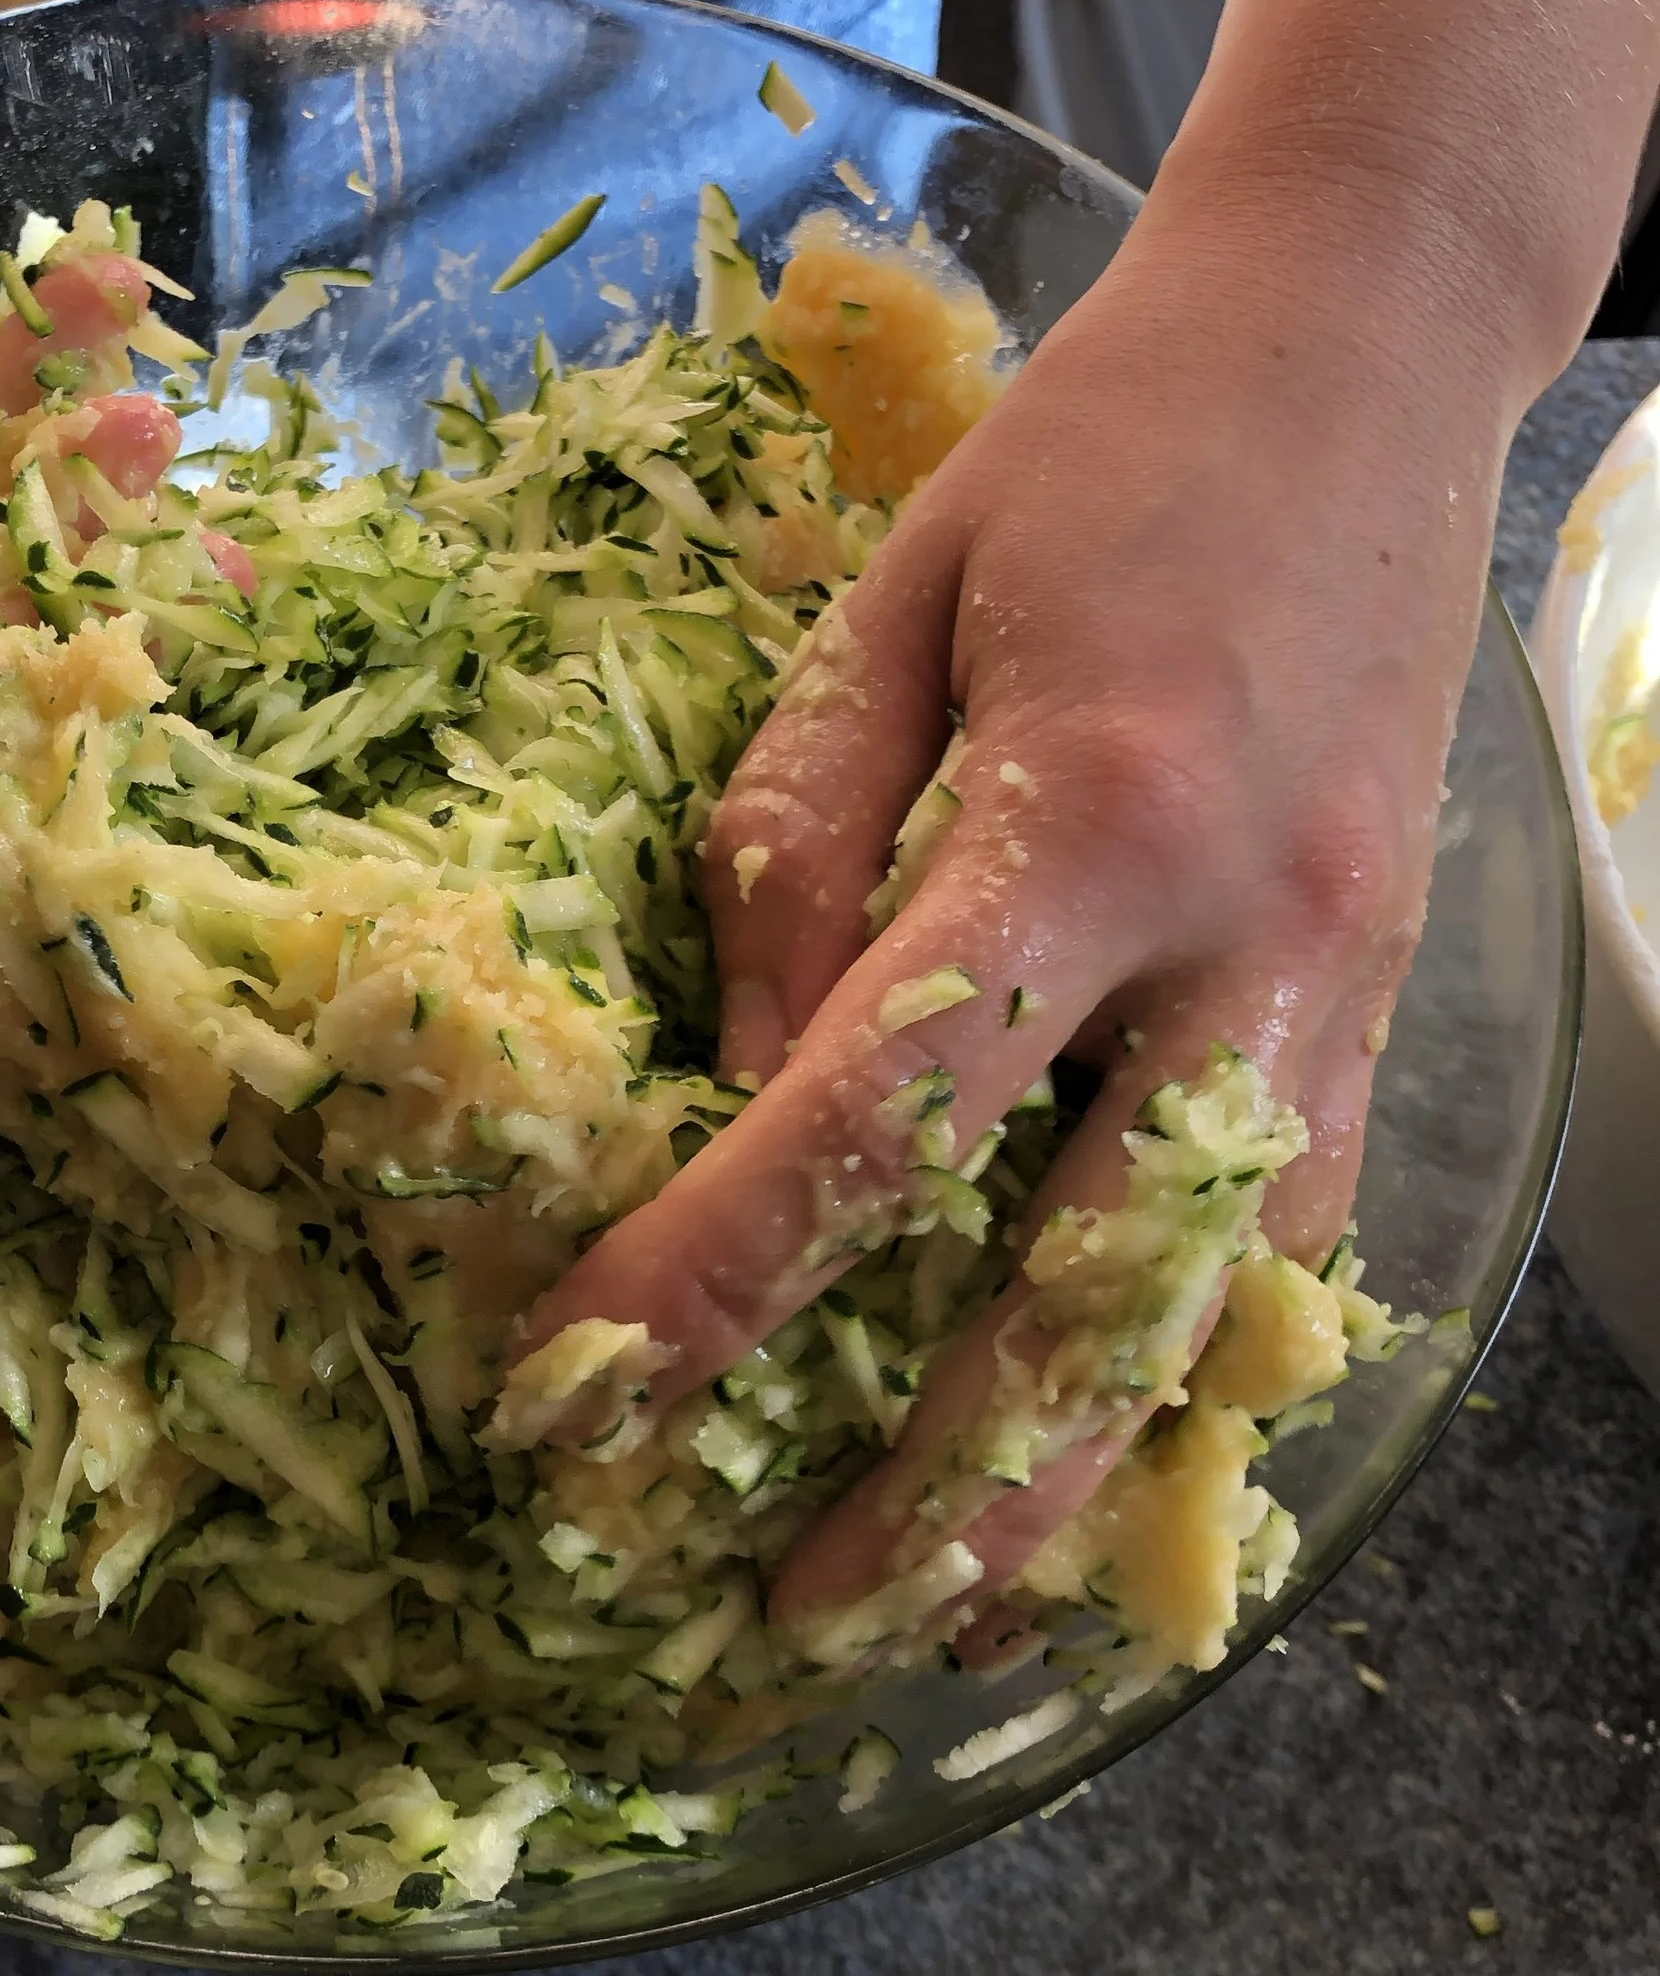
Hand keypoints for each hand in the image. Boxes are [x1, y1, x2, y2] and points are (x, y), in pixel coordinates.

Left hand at [516, 194, 1506, 1644]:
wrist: (1367, 350)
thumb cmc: (1098, 455)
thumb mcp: (890, 602)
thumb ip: (793, 839)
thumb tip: (734, 1066)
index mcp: (1087, 819)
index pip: (875, 1113)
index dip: (718, 1274)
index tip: (582, 1395)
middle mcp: (1241, 940)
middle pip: (1093, 1288)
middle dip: (950, 1488)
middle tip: (809, 1626)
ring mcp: (1348, 984)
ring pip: (1220, 1304)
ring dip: (1084, 1474)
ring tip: (955, 1613)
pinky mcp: (1394, 996)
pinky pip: (1294, 1232)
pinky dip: (1191, 1366)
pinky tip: (1099, 1448)